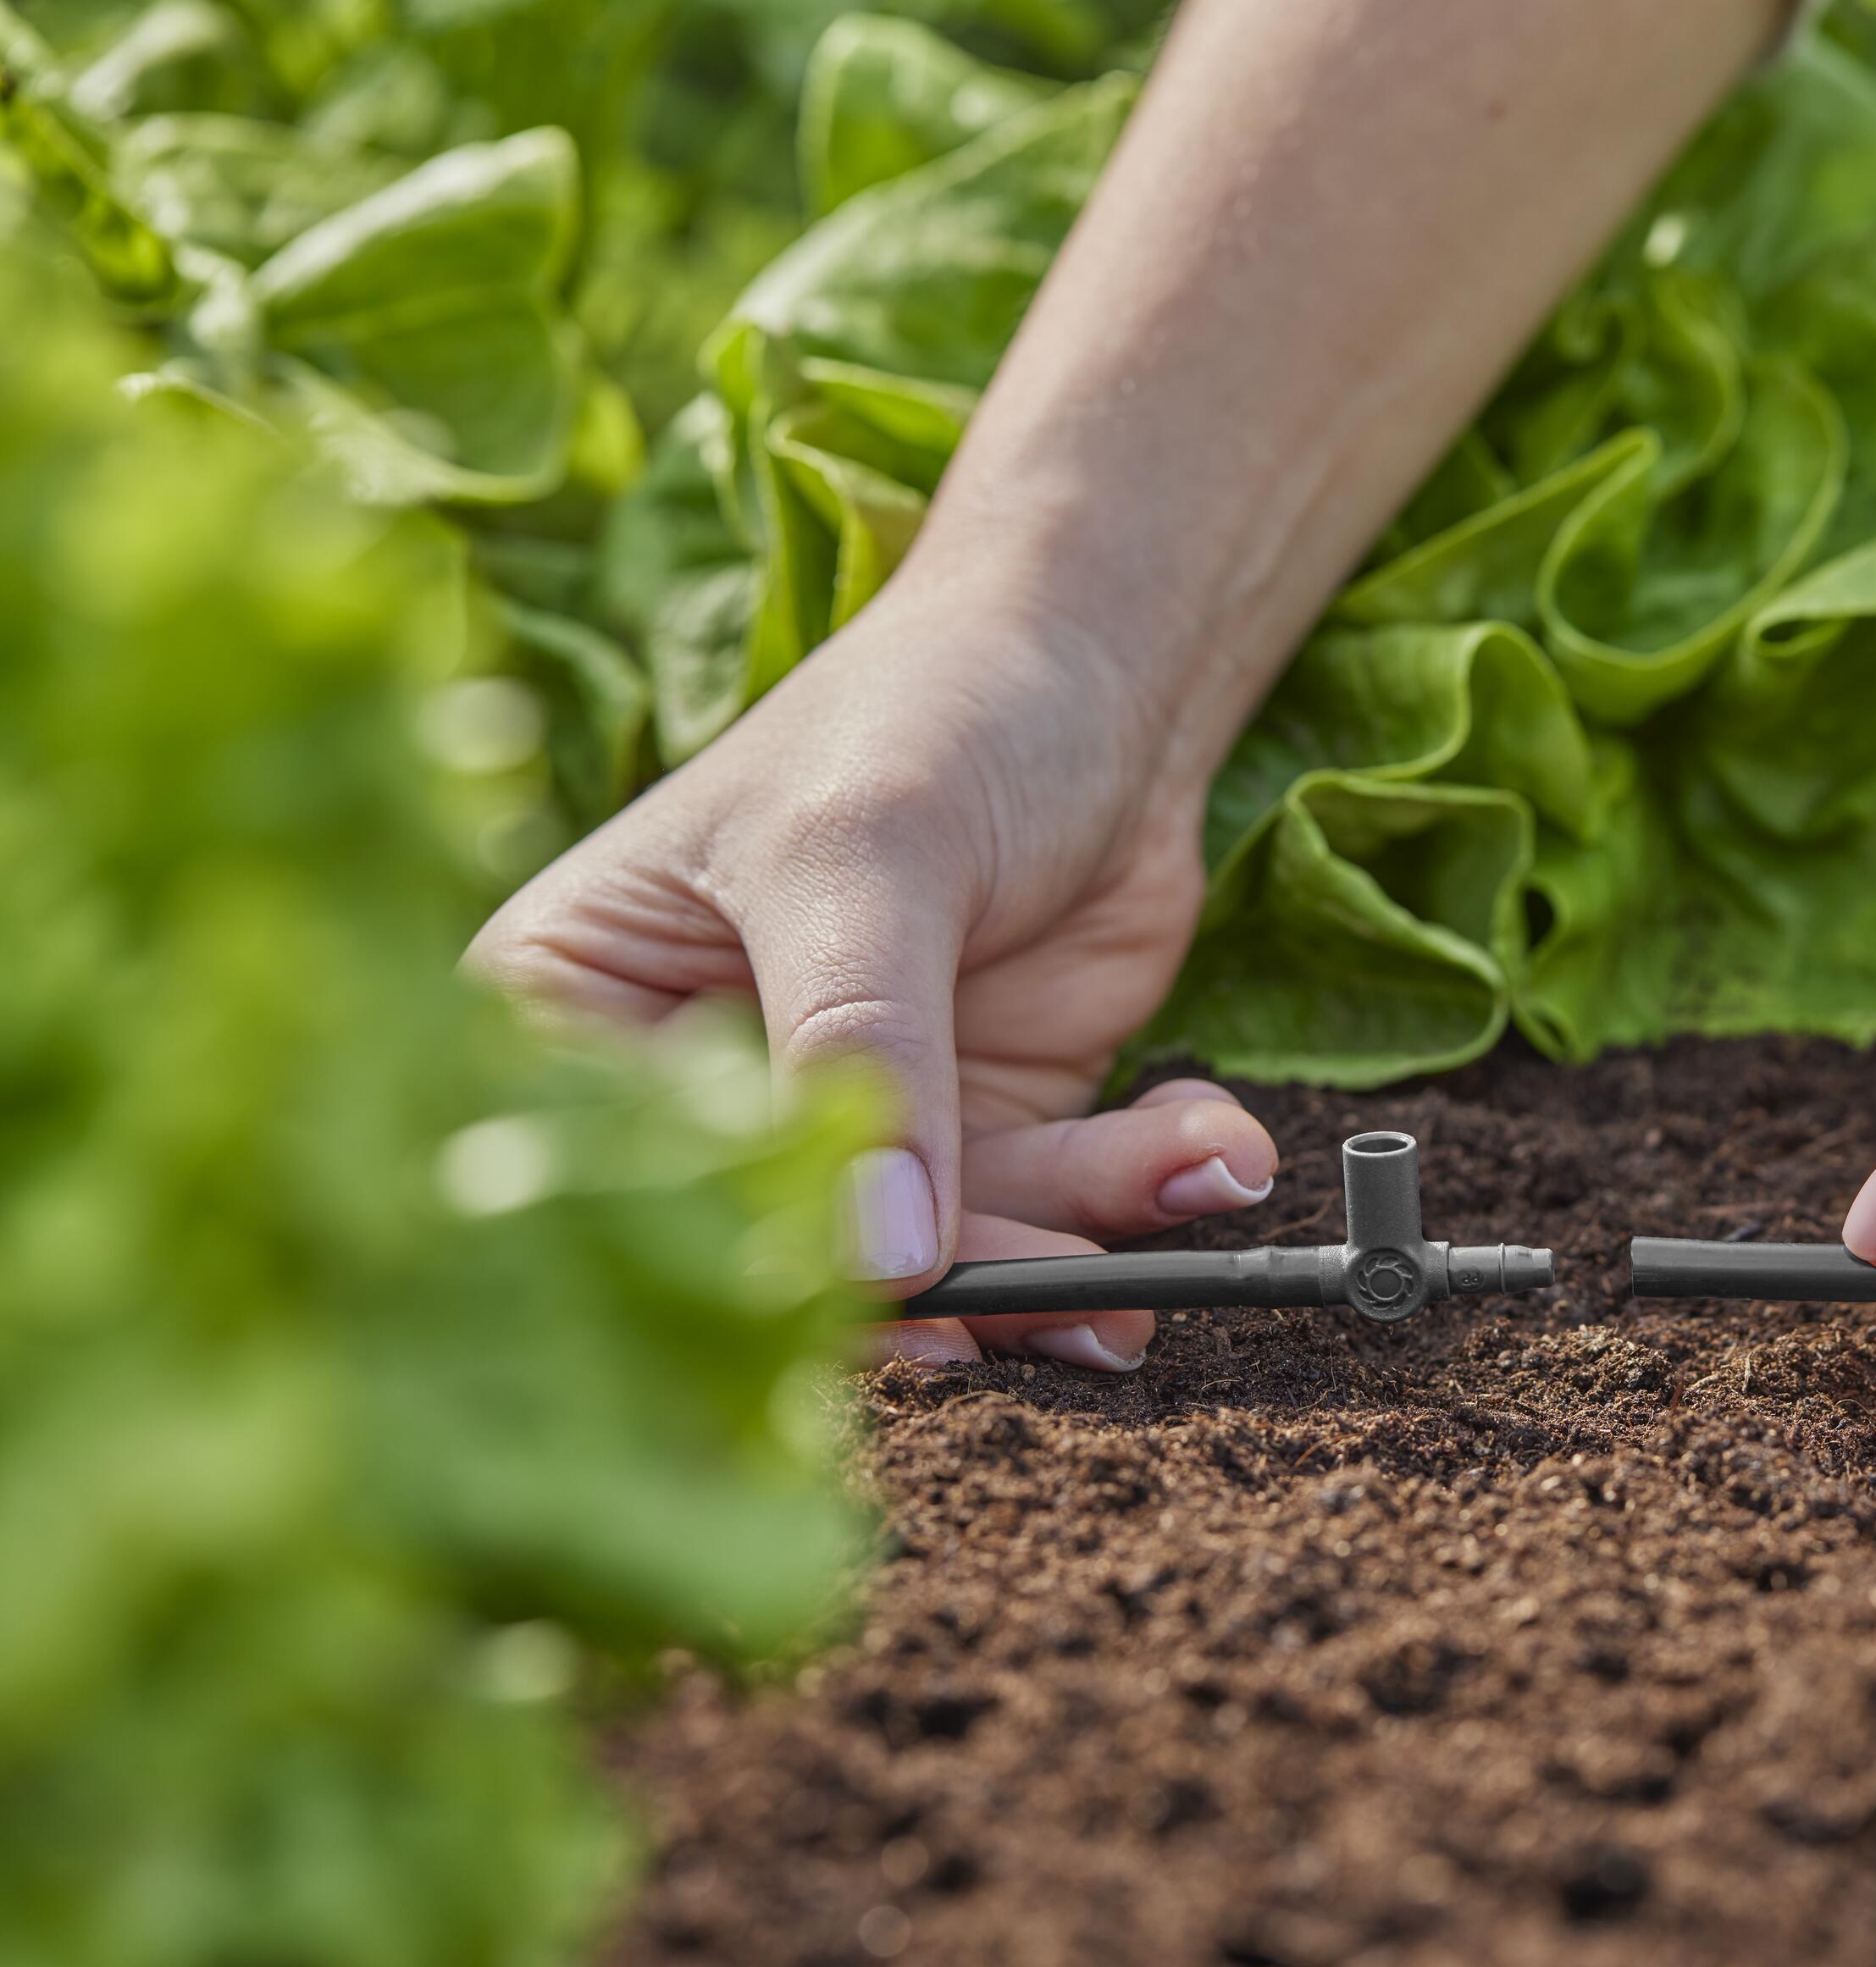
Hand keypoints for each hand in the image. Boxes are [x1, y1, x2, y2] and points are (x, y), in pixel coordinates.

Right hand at [467, 573, 1276, 1370]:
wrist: (1098, 672)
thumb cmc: (929, 715)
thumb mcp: (865, 856)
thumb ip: (861, 1048)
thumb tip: (881, 1257)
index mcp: (578, 1014)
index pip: (629, 1185)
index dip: (751, 1261)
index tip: (890, 1295)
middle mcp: (699, 1096)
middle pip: (791, 1257)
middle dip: (957, 1280)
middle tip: (1074, 1291)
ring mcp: (848, 1130)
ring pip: (945, 1261)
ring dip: (1079, 1240)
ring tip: (1195, 1177)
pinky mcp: (975, 1142)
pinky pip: (1050, 1219)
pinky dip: (1137, 1195)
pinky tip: (1205, 1151)